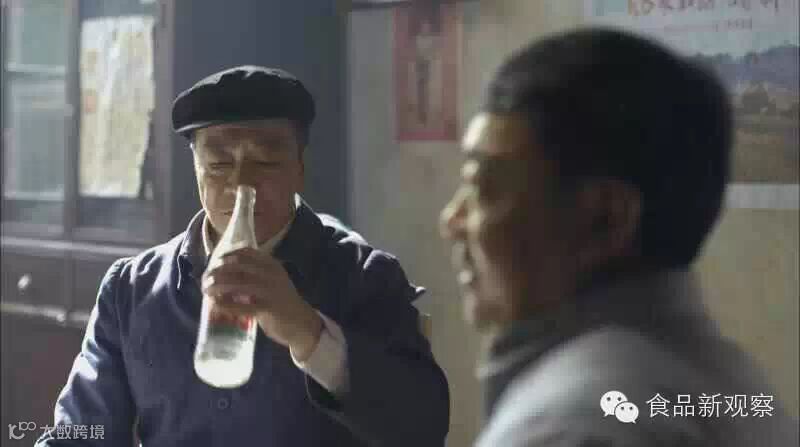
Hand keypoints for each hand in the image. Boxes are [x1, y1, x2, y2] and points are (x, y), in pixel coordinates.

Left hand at [201, 247, 322, 360]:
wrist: (302, 323)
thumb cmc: (281, 302)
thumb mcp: (272, 282)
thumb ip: (254, 276)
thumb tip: (223, 275)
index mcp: (272, 265)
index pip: (246, 252)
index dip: (226, 256)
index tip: (214, 263)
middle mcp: (271, 274)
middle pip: (237, 266)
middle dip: (217, 271)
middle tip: (205, 279)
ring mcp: (270, 291)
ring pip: (236, 284)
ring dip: (217, 286)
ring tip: (206, 290)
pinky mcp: (268, 308)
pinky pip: (241, 305)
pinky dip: (225, 304)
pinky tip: (215, 305)